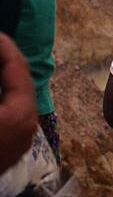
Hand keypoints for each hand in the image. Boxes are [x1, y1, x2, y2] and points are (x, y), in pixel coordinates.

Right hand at [0, 33, 37, 170]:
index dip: (2, 46)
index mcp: (20, 114)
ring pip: (10, 97)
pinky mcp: (3, 150)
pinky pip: (4, 113)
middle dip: (1, 61)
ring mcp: (16, 141)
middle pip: (16, 81)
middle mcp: (26, 127)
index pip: (17, 68)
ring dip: (0, 79)